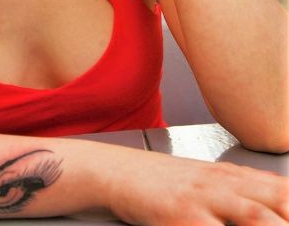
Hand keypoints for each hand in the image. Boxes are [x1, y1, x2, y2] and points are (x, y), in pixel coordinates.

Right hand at [104, 149, 288, 224]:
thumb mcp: (204, 180)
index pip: (282, 189)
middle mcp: (222, 184)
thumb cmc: (160, 181)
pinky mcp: (181, 215)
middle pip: (278, 202)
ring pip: (255, 216)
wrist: (117, 172)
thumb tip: (273, 203)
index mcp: (231, 177)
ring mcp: (203, 199)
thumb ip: (238, 191)